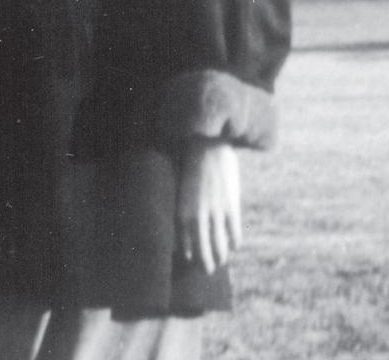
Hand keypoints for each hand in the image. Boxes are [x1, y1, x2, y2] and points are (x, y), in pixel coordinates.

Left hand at [177, 138, 240, 274]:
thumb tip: (187, 219)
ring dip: (220, 255)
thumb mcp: (182, 185)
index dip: (188, 253)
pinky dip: (234, 241)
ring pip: (219, 243)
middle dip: (205, 262)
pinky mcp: (231, 205)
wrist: (207, 144)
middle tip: (207, 271)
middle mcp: (198, 215)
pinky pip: (233, 231)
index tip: (190, 261)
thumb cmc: (190, 161)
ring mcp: (215, 212)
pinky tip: (234, 245)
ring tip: (221, 262)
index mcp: (183, 209)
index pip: (185, 240)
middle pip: (202, 247)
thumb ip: (185, 203)